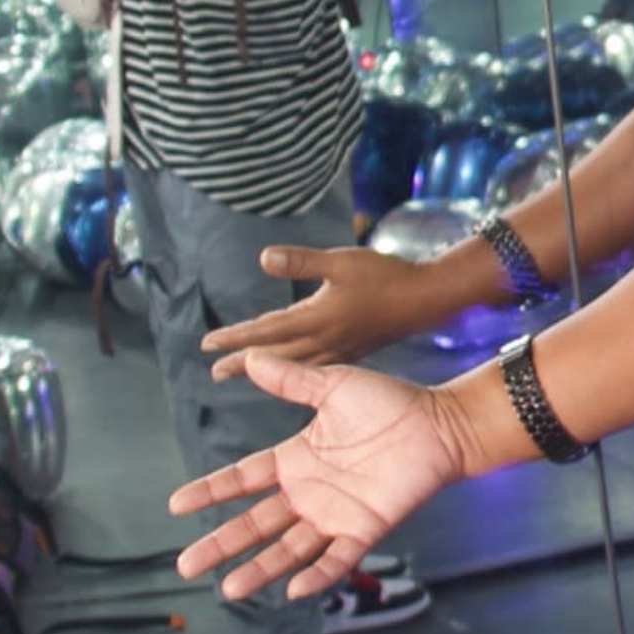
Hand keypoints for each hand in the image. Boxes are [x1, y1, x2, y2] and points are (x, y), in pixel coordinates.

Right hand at [172, 363, 478, 594]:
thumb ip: (290, 380)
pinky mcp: (365, 529)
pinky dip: (316, 574)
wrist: (439, 423)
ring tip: (228, 588)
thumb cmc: (389, 402)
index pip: (243, 479)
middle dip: (222, 543)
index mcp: (296, 459)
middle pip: (255, 523)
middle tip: (186, 565)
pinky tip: (291, 589)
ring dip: (260, 568)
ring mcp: (335, 514)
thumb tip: (248, 357)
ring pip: (288, 548)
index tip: (176, 505)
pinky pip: (337, 558)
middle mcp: (309, 492)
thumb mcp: (332, 386)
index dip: (211, 491)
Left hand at [200, 241, 458, 380]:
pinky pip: (312, 367)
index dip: (235, 337)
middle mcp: (324, 340)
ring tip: (243, 374)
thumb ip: (301, 262)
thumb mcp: (340, 261)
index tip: (208, 345)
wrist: (426, 299)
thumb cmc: (384, 276)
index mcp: (316, 319)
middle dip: (242, 363)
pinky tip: (291, 369)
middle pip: (274, 355)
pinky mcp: (352, 350)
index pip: (266, 330)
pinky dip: (293, 371)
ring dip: (265, 369)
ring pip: (292, 364)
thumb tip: (262, 259)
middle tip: (214, 372)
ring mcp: (339, 349)